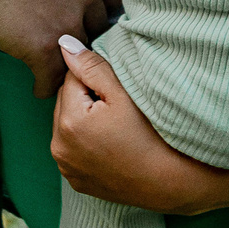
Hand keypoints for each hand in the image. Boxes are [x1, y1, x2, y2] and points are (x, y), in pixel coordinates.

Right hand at [0, 0, 125, 94]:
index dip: (99, 8)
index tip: (88, 16)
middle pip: (98, 25)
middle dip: (85, 32)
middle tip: (69, 42)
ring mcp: (69, 21)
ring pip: (79, 53)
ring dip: (68, 61)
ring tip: (57, 71)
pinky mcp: (46, 48)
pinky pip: (54, 77)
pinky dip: (46, 85)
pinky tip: (39, 88)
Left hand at [51, 36, 228, 212]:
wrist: (168, 182)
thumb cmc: (151, 134)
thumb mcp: (123, 94)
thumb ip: (91, 66)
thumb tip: (64, 45)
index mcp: (69, 121)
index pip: (70, 79)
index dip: (94, 78)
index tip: (116, 91)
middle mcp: (59, 147)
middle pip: (65, 102)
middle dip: (85, 98)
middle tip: (116, 108)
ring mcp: (66, 167)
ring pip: (66, 125)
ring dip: (81, 119)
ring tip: (114, 126)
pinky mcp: (75, 181)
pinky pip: (72, 149)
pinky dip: (83, 142)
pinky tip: (108, 144)